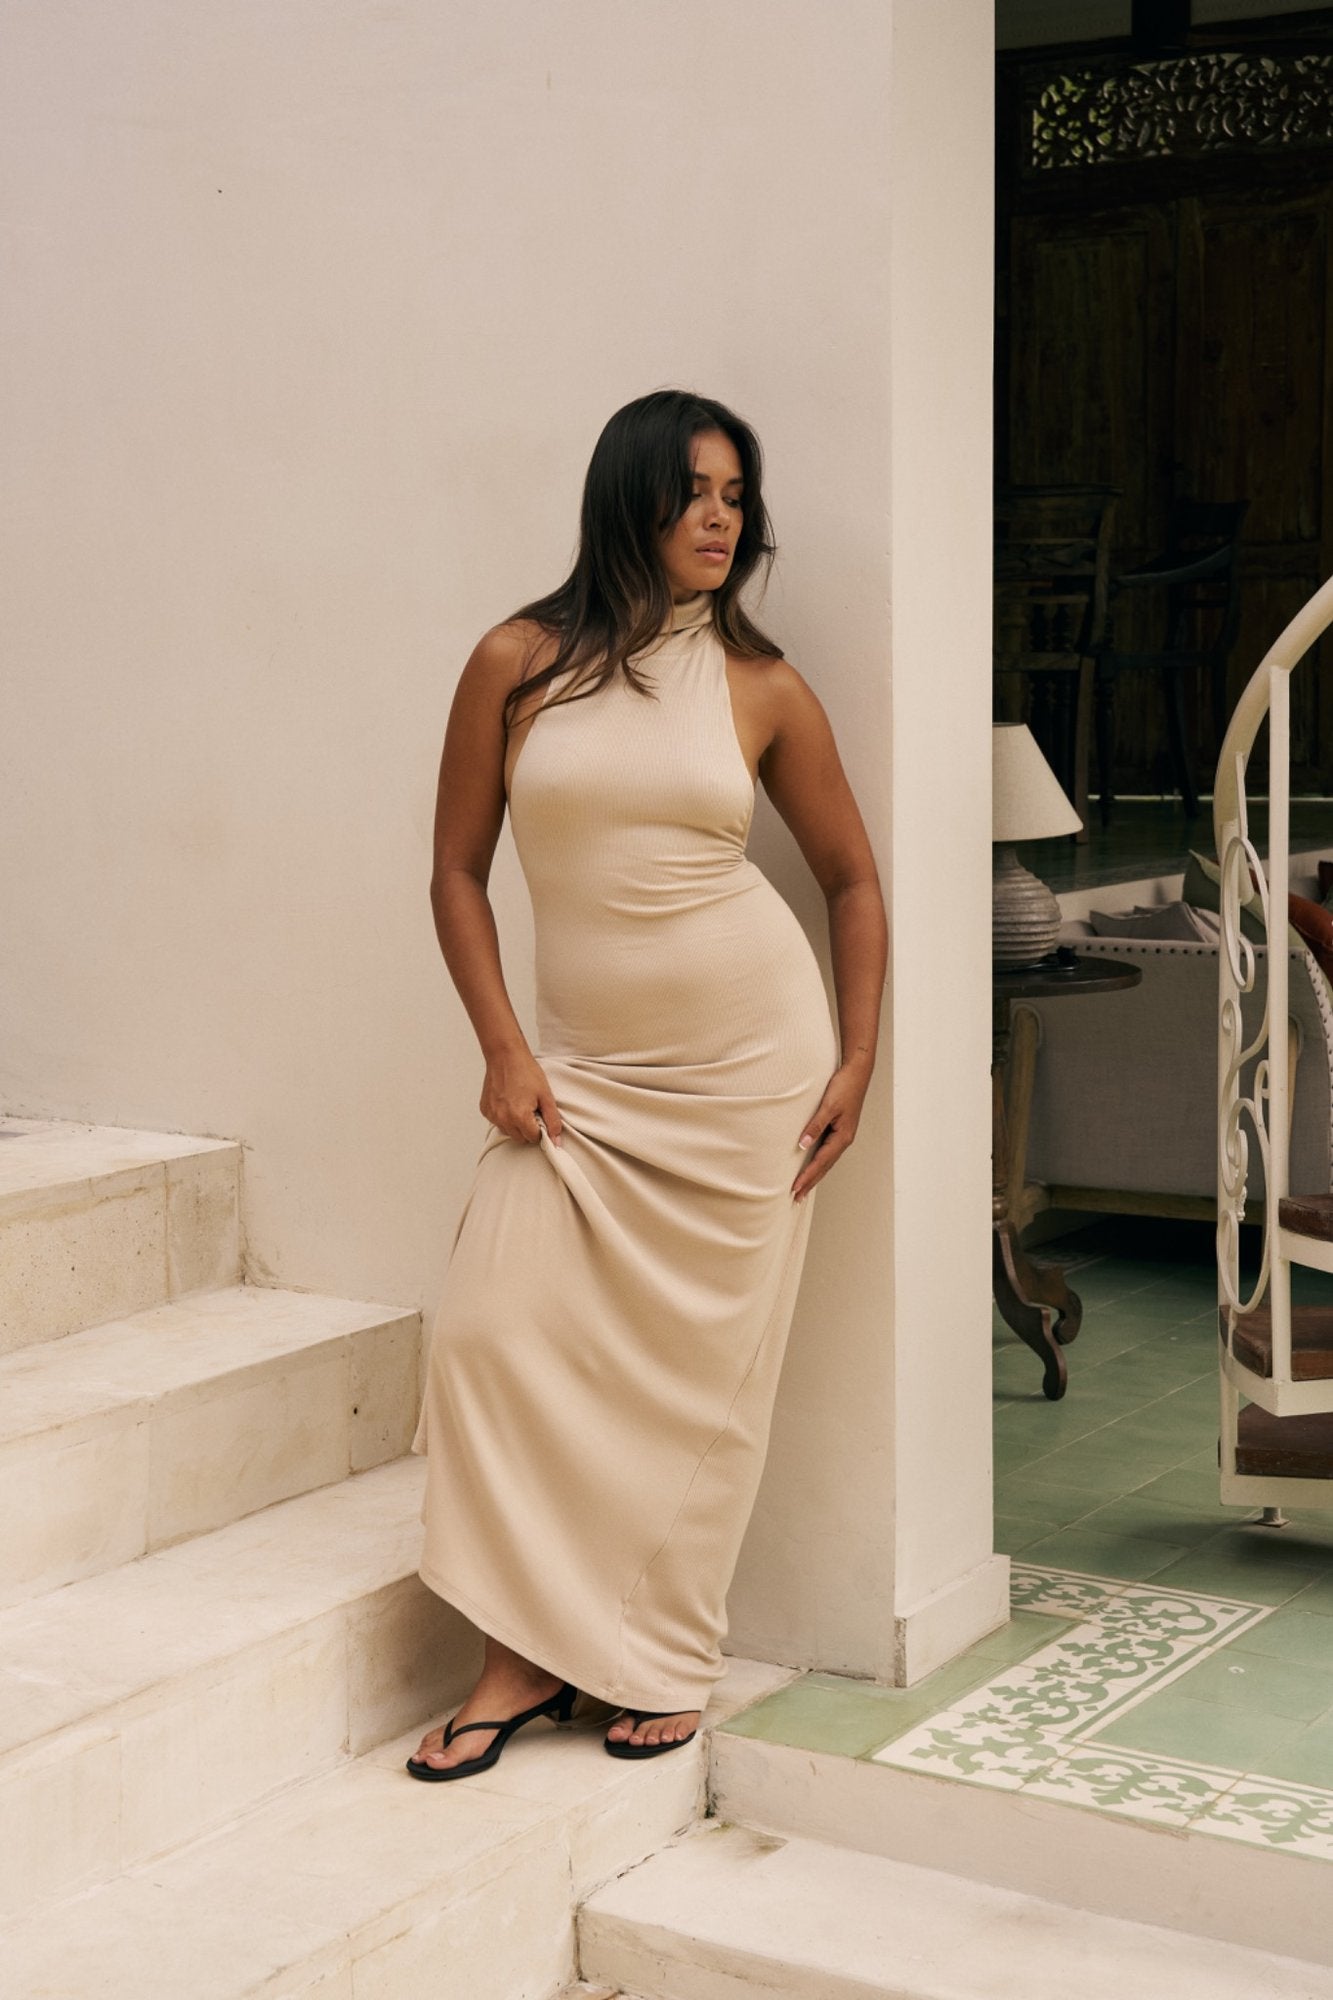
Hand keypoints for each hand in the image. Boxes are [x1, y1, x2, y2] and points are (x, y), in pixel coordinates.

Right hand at [480, 1048, 563, 1145]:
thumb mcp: (546, 1095)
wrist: (505, 1055)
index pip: (533, 1138)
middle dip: (528, 1128)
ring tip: (520, 1103)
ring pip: (508, 1131)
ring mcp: (492, 1115)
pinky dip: (504, 1116)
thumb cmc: (526, 1071)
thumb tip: (556, 1141)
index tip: (540, 1114)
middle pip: (520, 1138)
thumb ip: (553, 1121)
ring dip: (515, 1124)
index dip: (540, 1128)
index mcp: (519, 1117)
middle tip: (531, 1109)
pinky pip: (497, 1121)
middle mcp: (503, 1119)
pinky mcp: (485, 1109)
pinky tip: (509, 1101)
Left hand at [791, 1061, 870, 1200]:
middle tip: (797, 1198)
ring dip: (815, 1174)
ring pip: (827, 1161)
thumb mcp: (828, 1106)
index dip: (807, 1176)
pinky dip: (819, 1162)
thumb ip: (815, 1126)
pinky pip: (827, 1151)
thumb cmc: (844, 1087)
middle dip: (811, 1182)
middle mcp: (844, 1140)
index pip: (821, 1162)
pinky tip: (813, 1165)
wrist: (857, 1073)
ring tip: (803, 1187)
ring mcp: (843, 1135)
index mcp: (842, 1137)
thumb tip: (802, 1145)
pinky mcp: (840, 1129)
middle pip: (825, 1166)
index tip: (795, 1189)